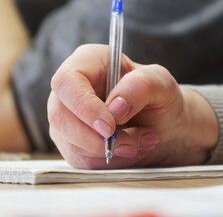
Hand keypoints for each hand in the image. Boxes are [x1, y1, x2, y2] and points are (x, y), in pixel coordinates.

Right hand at [48, 44, 218, 168]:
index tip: (110, 127)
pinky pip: (79, 160)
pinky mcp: (70, 142)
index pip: (66, 82)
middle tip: (131, 143)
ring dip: (108, 151)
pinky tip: (129, 150)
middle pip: (60, 116)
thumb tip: (116, 107)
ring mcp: (66, 116)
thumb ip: (141, 86)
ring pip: (70, 143)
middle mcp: (70, 88)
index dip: (84, 106)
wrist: (163, 125)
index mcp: (87, 62)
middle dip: (96, 138)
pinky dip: (108, 161)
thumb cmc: (159, 97)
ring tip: (140, 141)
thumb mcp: (161, 83)